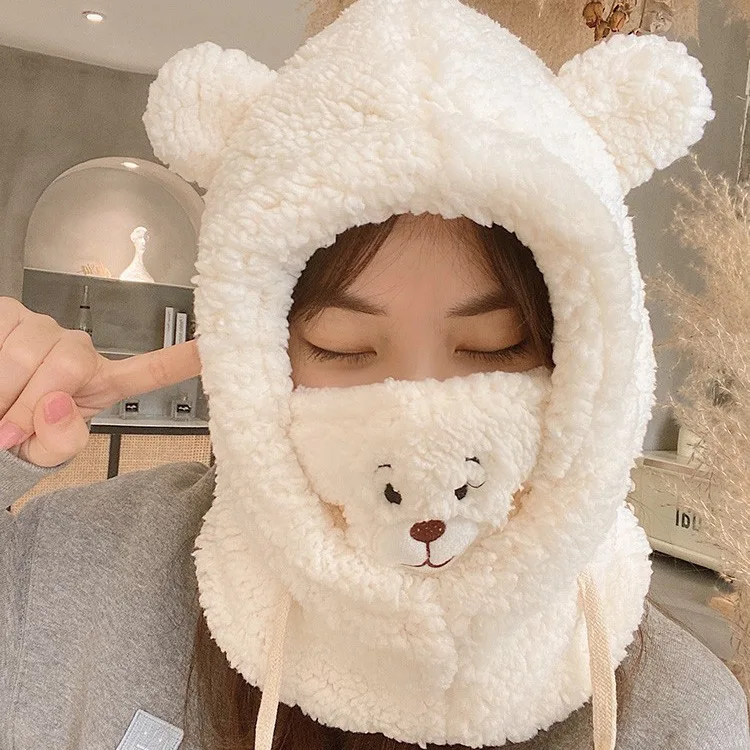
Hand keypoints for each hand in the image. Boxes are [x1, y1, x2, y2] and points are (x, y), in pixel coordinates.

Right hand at [0, 297, 201, 467]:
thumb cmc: (14, 436)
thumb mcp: (44, 453)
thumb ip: (62, 441)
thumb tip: (57, 405)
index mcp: (100, 382)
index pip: (149, 370)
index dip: (180, 360)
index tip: (211, 347)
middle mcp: (76, 350)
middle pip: (70, 365)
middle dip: (32, 404)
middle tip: (9, 430)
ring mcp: (43, 328)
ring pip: (27, 355)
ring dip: (3, 394)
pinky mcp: (8, 314)